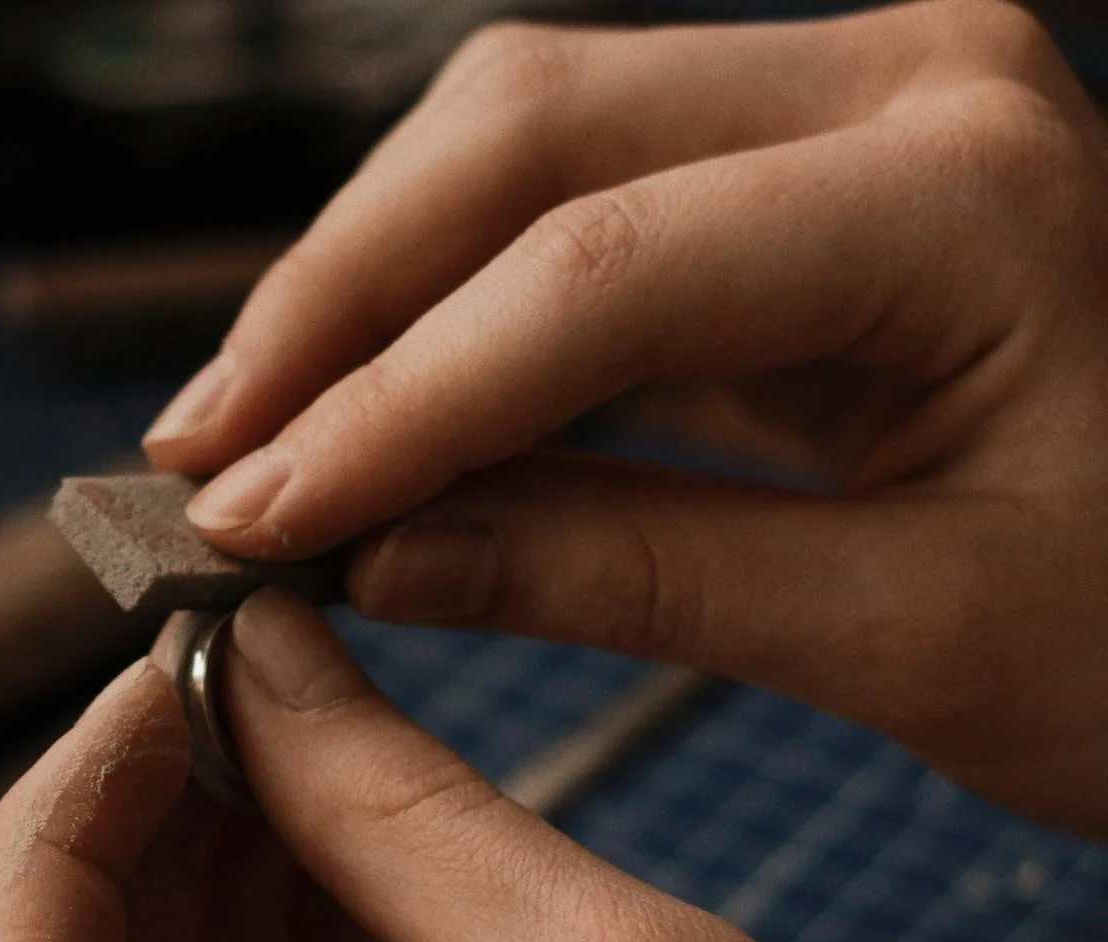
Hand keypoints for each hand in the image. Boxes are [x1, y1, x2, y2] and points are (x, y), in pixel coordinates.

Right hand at [141, 1, 1107, 836]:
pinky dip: (448, 299)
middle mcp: (903, 78)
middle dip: (335, 304)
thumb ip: (625, 579)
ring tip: (250, 435)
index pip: (600, 273)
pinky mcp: (801, 158)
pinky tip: (364, 402)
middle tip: (200, 457)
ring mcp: (850, 96)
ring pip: (522, 135)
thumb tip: (370, 558)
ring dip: (366, 285)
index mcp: (965, 188)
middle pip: (525, 134)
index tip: (246, 518)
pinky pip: (571, 193)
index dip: (390, 403)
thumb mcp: (907, 639)